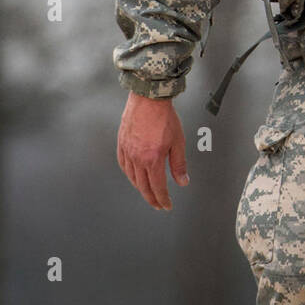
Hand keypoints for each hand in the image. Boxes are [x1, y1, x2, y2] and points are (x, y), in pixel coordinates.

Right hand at [117, 91, 188, 209]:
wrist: (148, 99)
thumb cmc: (165, 117)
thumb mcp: (178, 142)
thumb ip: (179, 164)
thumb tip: (183, 182)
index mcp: (153, 159)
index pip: (158, 187)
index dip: (162, 199)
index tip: (166, 205)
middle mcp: (138, 158)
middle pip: (143, 186)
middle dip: (152, 198)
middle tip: (158, 204)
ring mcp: (127, 151)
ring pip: (132, 177)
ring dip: (140, 188)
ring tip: (148, 192)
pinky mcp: (121, 144)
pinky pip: (123, 165)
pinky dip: (129, 174)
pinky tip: (134, 176)